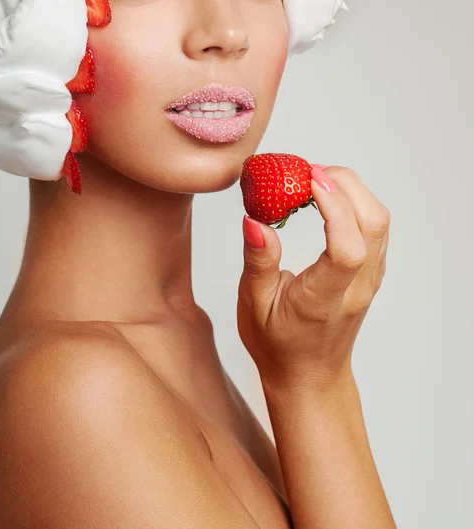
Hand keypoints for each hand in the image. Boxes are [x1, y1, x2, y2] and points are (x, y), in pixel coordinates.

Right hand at [237, 165, 389, 391]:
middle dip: (345, 185)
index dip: (334, 206)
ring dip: (353, 190)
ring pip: (380, 222)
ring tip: (315, 180)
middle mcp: (356, 289)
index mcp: (324, 300)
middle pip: (374, 224)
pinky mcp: (370, 274)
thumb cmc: (277, 346)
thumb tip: (255, 220)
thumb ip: (259, 262)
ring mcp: (369, 281)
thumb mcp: (254, 306)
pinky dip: (356, 203)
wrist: (308, 375)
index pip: (347, 248)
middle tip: (306, 171)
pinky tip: (329, 199)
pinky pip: (375, 229)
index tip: (307, 179)